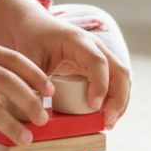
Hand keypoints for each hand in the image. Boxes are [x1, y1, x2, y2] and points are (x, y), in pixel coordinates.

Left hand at [0, 0, 130, 129]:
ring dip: (120, 102)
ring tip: (108, 124)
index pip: (97, 62)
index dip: (99, 85)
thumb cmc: (33, 40)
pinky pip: (117, 83)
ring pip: (122, 79)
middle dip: (117, 99)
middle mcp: (95, 46)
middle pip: (119, 71)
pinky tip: (106, 117)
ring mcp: (102, 55)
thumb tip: (37, 113)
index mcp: (77, 41)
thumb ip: (32, 82)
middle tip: (107, 123)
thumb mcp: (28, 58)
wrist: (38, 27)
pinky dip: (116, 100)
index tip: (93, 106)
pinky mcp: (102, 66)